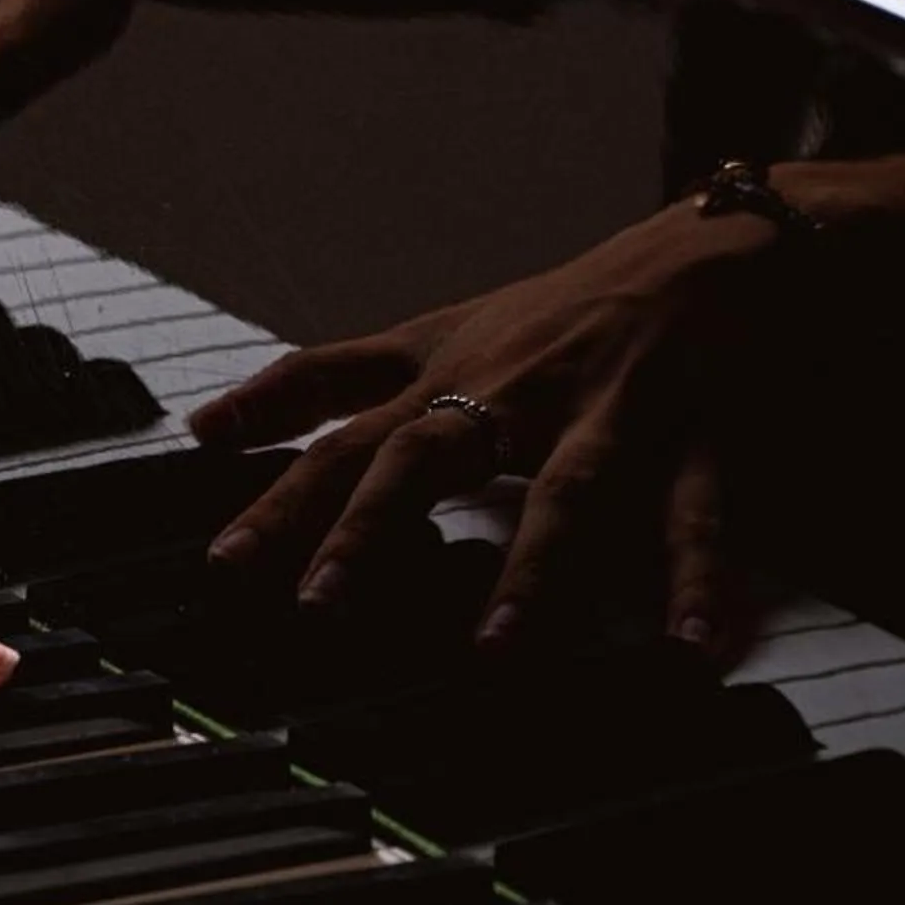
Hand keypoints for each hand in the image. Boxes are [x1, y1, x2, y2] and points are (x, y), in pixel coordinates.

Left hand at [187, 194, 788, 663]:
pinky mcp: (694, 433)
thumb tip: (204, 426)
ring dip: (532, 572)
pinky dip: (700, 579)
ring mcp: (601, 413)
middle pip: (426, 456)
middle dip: (369, 527)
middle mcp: (511, 394)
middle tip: (319, 605)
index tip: (223, 563)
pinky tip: (695, 645)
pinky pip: (696, 514)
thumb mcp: (426, 338)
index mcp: (445, 380)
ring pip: (563, 492)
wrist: (700, 253)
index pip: (342, 438)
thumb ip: (321, 384)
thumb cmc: (548, 313)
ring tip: (496, 650)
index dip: (280, 494)